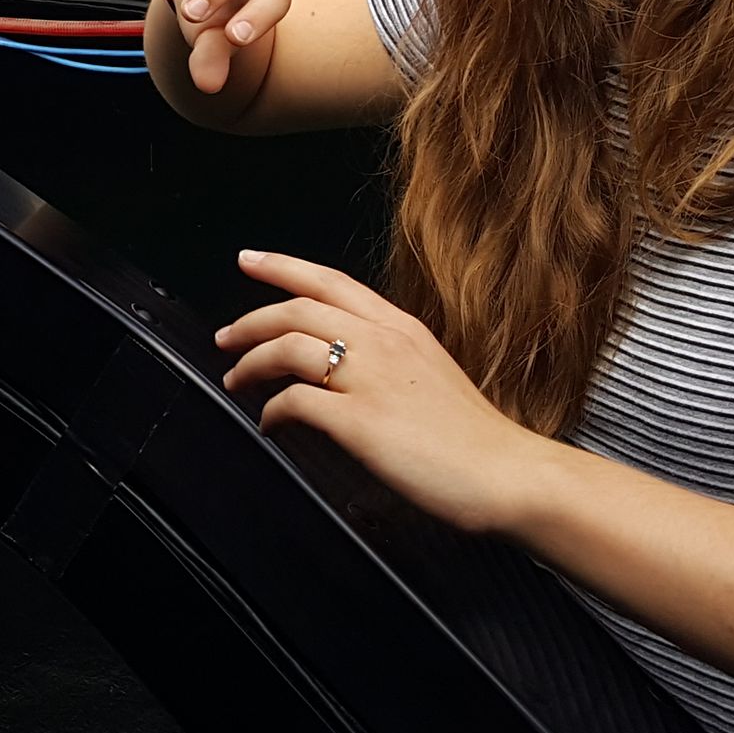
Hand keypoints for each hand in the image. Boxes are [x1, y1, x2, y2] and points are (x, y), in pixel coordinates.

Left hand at [216, 249, 549, 535]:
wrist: (508, 473)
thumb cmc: (474, 436)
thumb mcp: (431, 374)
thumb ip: (388, 360)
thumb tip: (344, 366)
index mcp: (401, 328)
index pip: (329, 281)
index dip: (282, 266)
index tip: (249, 259)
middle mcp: (383, 343)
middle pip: (297, 309)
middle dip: (250, 320)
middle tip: (225, 337)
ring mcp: (370, 379)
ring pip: (288, 347)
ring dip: (251, 364)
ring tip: (236, 381)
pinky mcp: (359, 421)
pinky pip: (295, 402)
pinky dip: (271, 411)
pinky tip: (270, 424)